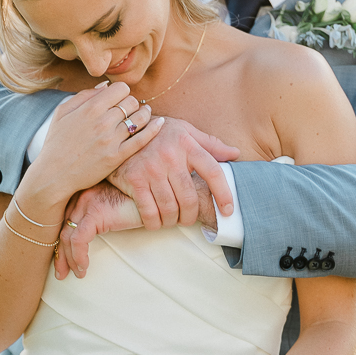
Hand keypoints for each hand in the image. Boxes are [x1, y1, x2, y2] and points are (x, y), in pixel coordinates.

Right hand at [19, 83, 161, 217]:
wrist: (54, 175)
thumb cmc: (56, 143)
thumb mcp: (62, 113)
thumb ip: (84, 95)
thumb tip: (106, 85)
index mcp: (89, 108)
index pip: (120, 88)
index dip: (123, 92)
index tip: (120, 99)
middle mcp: (102, 122)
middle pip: (131, 102)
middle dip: (132, 103)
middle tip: (131, 110)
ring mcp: (111, 140)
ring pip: (139, 118)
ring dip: (144, 114)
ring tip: (144, 114)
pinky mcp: (117, 157)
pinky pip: (142, 139)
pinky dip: (153, 129)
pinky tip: (159, 123)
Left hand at [55, 183, 142, 279]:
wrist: (158, 192)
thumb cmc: (142, 202)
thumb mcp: (117, 211)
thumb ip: (104, 219)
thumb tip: (93, 240)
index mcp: (85, 194)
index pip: (65, 222)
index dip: (62, 244)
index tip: (64, 261)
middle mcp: (82, 196)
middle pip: (62, 228)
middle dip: (60, 254)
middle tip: (61, 273)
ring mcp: (87, 202)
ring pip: (67, 236)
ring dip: (69, 259)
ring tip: (78, 274)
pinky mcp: (96, 212)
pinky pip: (79, 239)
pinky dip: (79, 256)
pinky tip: (85, 267)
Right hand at [108, 117, 238, 229]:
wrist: (120, 131)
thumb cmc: (159, 135)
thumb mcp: (184, 131)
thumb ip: (210, 144)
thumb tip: (235, 154)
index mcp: (187, 144)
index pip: (213, 172)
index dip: (224, 194)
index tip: (228, 211)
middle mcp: (170, 156)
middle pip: (190, 198)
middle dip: (191, 215)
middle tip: (188, 219)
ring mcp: (151, 169)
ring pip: (170, 208)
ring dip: (173, 221)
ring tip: (173, 220)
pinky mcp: (134, 180)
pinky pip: (149, 212)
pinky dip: (154, 223)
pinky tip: (156, 222)